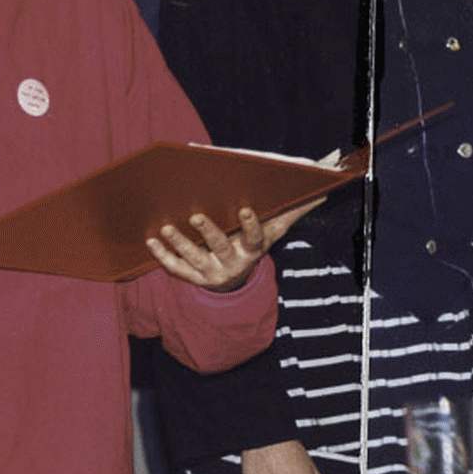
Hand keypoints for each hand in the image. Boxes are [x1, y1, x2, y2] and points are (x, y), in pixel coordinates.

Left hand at [148, 196, 323, 292]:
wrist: (236, 281)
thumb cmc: (254, 245)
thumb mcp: (275, 232)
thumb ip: (294, 212)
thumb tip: (322, 192)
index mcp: (253, 250)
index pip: (255, 239)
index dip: (250, 225)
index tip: (245, 208)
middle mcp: (233, 262)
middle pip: (220, 247)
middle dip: (208, 232)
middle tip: (196, 216)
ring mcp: (211, 272)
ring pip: (194, 259)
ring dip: (179, 243)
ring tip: (165, 227)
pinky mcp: (193, 278)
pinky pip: (176, 269)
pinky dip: (162, 256)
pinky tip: (151, 240)